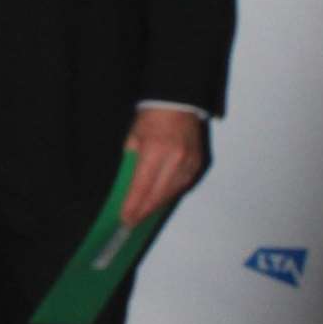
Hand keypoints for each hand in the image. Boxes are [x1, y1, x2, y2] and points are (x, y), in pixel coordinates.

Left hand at [120, 107, 204, 225]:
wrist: (178, 101)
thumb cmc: (151, 116)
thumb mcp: (134, 135)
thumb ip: (132, 158)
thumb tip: (131, 182)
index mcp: (154, 150)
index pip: (142, 186)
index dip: (133, 205)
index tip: (125, 218)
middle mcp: (174, 159)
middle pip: (158, 194)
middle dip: (143, 210)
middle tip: (132, 222)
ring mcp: (188, 162)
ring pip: (171, 193)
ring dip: (157, 205)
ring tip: (143, 214)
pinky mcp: (197, 163)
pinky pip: (182, 185)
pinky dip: (170, 194)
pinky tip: (160, 200)